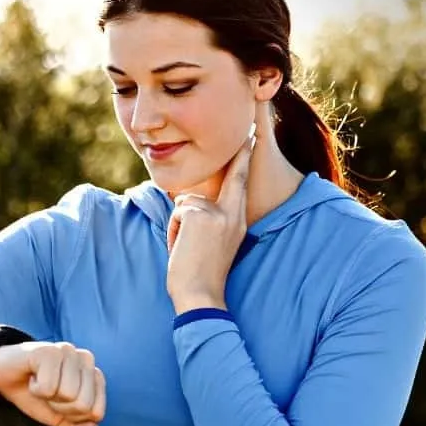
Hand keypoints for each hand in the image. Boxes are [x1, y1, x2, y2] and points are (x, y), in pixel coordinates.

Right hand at [0, 341, 106, 425]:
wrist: (4, 378)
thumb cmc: (35, 395)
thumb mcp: (60, 417)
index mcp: (95, 375)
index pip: (96, 413)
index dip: (73, 417)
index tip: (59, 403)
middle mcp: (86, 359)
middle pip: (84, 405)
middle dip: (60, 408)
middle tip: (47, 393)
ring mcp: (68, 351)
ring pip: (69, 395)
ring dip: (47, 397)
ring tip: (39, 384)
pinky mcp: (49, 351)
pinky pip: (49, 387)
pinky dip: (35, 390)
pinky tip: (31, 377)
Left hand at [165, 125, 256, 311]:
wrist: (200, 296)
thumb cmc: (202, 276)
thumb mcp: (213, 244)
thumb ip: (209, 220)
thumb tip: (188, 201)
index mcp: (238, 222)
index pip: (241, 184)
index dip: (244, 159)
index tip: (251, 137)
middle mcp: (233, 214)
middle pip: (231, 177)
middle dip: (241, 154)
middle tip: (253, 129)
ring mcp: (218, 214)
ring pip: (187, 201)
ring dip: (179, 224)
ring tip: (186, 248)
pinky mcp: (200, 215)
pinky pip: (177, 211)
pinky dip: (173, 230)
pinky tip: (181, 247)